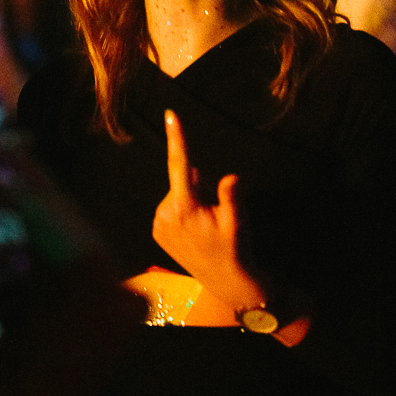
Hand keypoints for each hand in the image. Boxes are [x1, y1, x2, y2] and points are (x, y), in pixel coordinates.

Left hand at [151, 109, 266, 315]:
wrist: (225, 282)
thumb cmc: (235, 248)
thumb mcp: (238, 221)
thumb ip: (232, 196)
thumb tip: (231, 177)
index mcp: (184, 207)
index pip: (181, 164)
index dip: (177, 137)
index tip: (170, 114)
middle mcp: (164, 213)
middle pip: (185, 178)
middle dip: (201, 186)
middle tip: (217, 212)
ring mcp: (158, 223)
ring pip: (179, 191)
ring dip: (194, 199)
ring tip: (207, 225)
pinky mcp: (157, 230)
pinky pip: (173, 205)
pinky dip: (185, 210)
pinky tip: (196, 230)